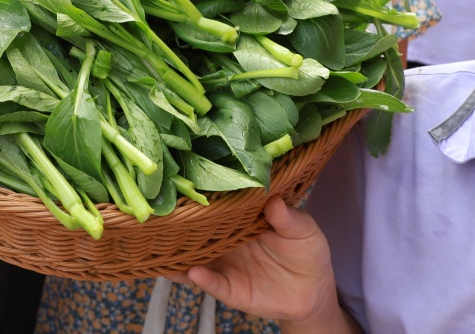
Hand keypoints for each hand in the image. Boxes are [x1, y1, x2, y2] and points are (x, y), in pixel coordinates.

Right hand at [172, 198, 344, 329]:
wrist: (313, 291)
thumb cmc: (307, 251)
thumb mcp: (304, 230)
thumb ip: (289, 218)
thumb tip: (274, 201)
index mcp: (240, 219)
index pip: (216, 205)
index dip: (202, 195)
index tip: (184, 184)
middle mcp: (225, 239)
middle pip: (197, 230)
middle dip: (179, 224)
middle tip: (160, 214)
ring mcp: (225, 264)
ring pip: (194, 258)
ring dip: (179, 254)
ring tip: (162, 247)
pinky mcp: (230, 289)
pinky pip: (212, 284)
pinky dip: (201, 279)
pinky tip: (193, 272)